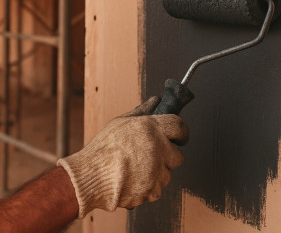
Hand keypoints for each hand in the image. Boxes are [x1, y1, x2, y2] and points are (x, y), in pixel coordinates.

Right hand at [57, 97, 188, 217]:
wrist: (89, 176)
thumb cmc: (103, 148)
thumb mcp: (121, 122)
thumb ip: (142, 111)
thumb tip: (156, 100)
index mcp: (151, 127)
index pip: (180, 126)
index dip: (182, 132)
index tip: (179, 137)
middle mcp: (157, 147)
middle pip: (178, 156)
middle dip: (167, 158)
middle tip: (152, 158)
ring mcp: (155, 170)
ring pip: (167, 175)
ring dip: (156, 175)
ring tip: (136, 171)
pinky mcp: (150, 189)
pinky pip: (156, 190)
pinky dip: (148, 189)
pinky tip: (133, 182)